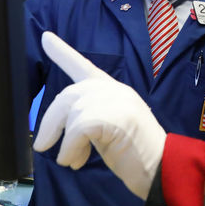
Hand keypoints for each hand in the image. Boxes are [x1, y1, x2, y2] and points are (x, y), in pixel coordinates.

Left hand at [32, 31, 165, 198]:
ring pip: (72, 113)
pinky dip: (70, 148)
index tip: (45, 37)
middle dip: (50, 122)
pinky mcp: (115, 115)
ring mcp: (117, 100)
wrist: (161, 168)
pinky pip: (78, 129)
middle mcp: (114, 89)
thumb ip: (88, 118)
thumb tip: (56, 129)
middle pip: (69, 95)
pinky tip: (76, 161)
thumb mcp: (106, 130)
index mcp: (113, 90)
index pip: (84, 66)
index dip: (63, 52)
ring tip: (73, 159)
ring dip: (65, 142)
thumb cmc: (134, 152)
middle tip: (43, 145)